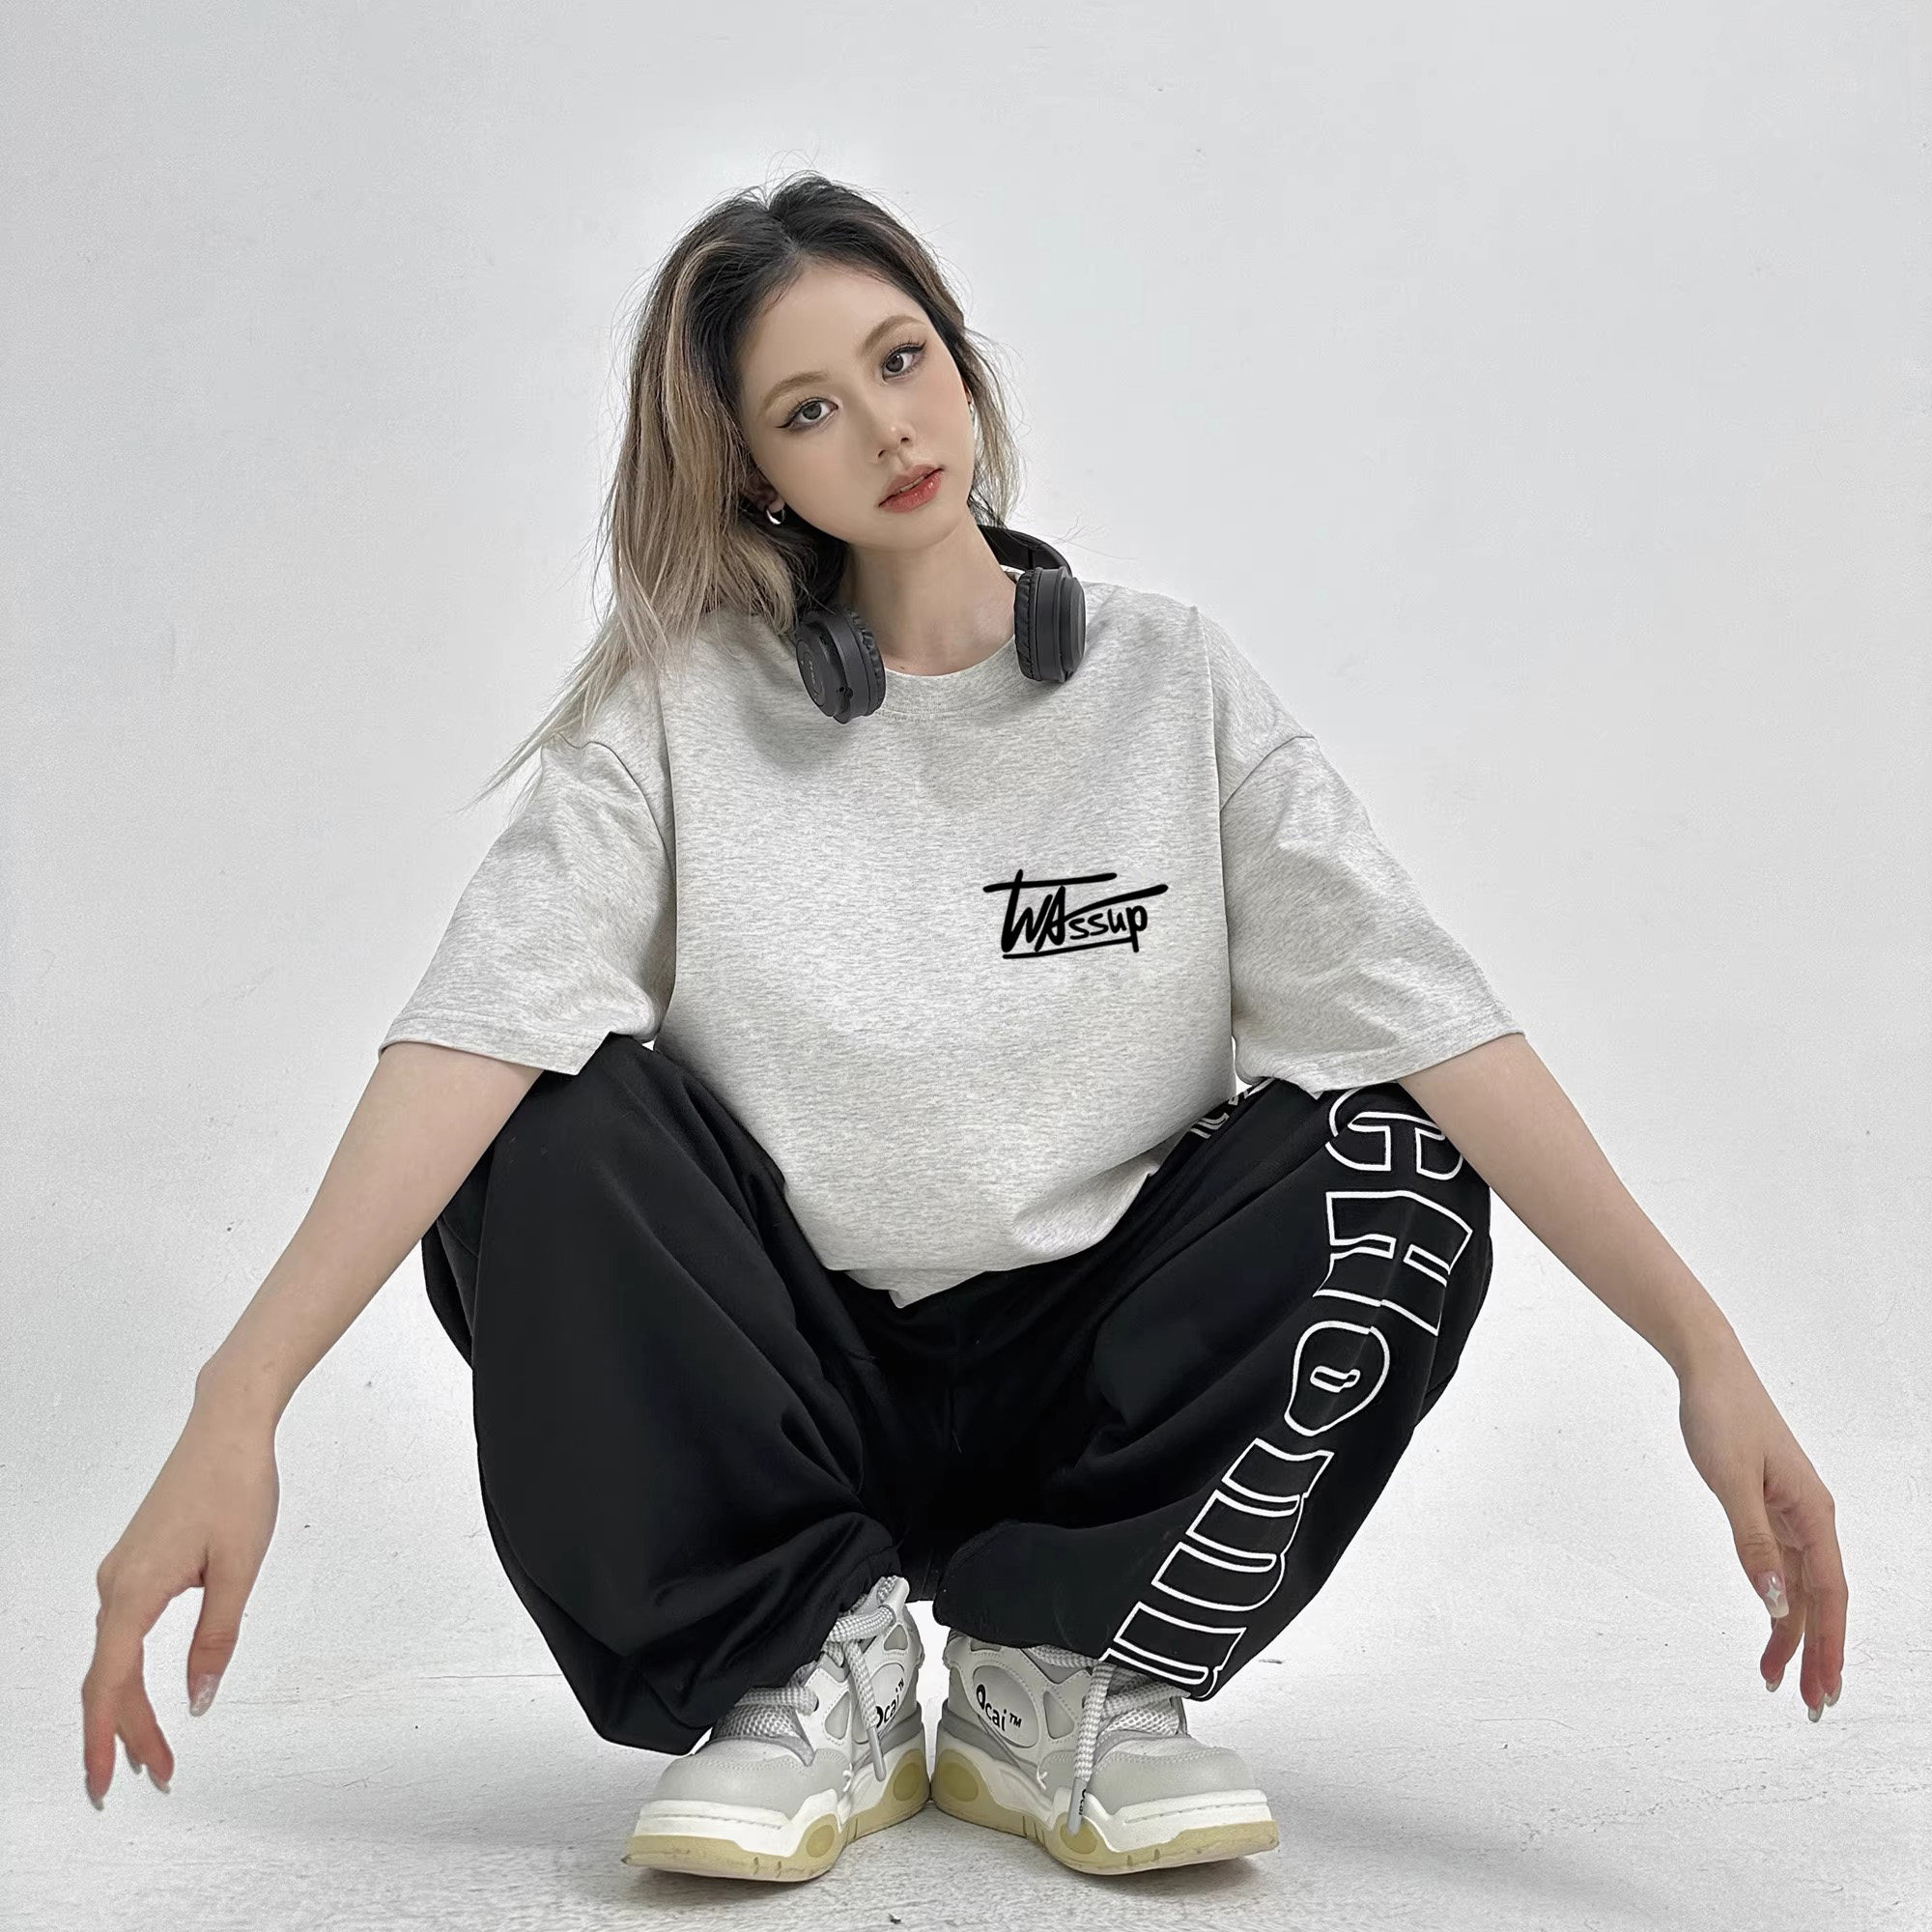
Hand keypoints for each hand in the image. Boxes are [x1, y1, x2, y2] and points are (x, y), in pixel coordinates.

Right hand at [81, 1400, 280, 1806]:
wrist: (227, 1427)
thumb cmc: (236, 1487)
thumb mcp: (239, 1568)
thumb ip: (216, 1637)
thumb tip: (198, 1697)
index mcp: (134, 1592)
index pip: (110, 1685)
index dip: (109, 1739)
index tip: (110, 1782)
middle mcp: (114, 1586)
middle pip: (108, 1679)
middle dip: (126, 1733)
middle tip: (156, 1776)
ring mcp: (120, 1573)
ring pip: (113, 1657)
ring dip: (130, 1705)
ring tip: (154, 1749)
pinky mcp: (135, 1563)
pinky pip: (122, 1632)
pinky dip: (130, 1670)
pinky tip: (144, 1690)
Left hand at [1675, 1344, 1846, 1718]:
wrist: (1708, 1369)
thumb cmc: (1721, 1416)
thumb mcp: (1730, 1481)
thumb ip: (1751, 1542)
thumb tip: (1774, 1603)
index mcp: (1813, 1513)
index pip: (1829, 1595)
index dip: (1828, 1645)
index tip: (1824, 1690)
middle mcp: (1810, 1517)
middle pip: (1820, 1599)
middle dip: (1817, 1653)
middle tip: (1810, 1706)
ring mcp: (1790, 1512)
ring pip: (1798, 1586)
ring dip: (1791, 1632)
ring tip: (1776, 1679)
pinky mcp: (1768, 1505)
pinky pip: (1779, 1564)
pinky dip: (1774, 1597)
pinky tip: (1769, 1625)